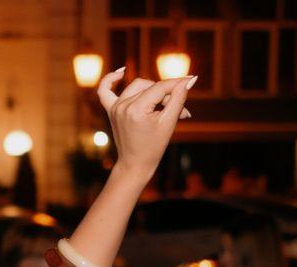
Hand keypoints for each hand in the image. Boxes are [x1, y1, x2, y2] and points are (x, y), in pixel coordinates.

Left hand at [98, 68, 196, 185]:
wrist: (135, 164)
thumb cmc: (154, 146)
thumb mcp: (169, 122)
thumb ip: (179, 98)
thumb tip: (190, 78)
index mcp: (136, 109)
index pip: (160, 87)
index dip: (177, 84)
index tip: (192, 79)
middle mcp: (123, 105)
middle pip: (151, 87)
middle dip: (167, 96)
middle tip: (179, 112)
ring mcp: (115, 107)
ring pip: (138, 86)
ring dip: (153, 92)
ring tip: (165, 107)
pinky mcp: (110, 110)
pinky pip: (105, 91)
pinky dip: (110, 80)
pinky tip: (121, 72)